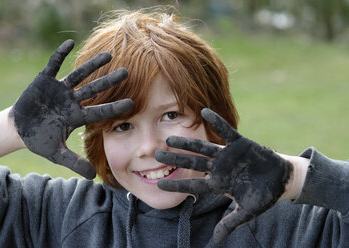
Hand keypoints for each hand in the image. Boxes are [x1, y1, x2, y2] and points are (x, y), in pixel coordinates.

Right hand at [9, 39, 131, 178]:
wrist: (21, 129)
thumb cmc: (41, 140)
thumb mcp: (57, 154)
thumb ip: (74, 162)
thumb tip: (91, 177)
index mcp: (77, 116)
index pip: (99, 111)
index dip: (114, 107)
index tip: (132, 102)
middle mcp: (72, 100)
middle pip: (94, 89)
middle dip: (109, 82)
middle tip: (127, 72)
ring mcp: (60, 89)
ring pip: (79, 75)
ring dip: (92, 65)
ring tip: (108, 55)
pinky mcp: (44, 80)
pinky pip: (53, 65)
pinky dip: (60, 55)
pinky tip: (69, 43)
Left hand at [155, 108, 291, 242]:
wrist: (281, 180)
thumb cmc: (263, 196)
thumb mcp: (246, 213)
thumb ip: (230, 223)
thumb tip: (216, 241)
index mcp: (218, 184)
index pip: (193, 185)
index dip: (176, 185)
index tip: (158, 185)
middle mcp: (218, 168)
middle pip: (192, 163)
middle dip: (175, 159)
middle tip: (156, 155)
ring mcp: (227, 155)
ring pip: (203, 147)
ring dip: (187, 143)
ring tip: (169, 138)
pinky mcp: (240, 144)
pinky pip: (226, 131)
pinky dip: (217, 122)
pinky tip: (204, 111)